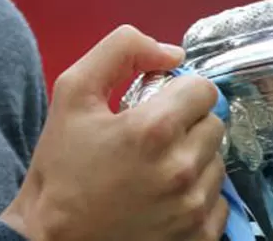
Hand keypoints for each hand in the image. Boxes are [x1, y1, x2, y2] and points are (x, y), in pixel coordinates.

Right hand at [0, 25, 228, 240]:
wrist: (53, 238)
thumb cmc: (61, 166)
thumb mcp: (72, 93)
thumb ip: (120, 51)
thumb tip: (171, 53)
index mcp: (154, 129)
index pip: (203, 89)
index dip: (178, 91)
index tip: (157, 105)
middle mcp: (181, 169)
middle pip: (214, 124)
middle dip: (187, 124)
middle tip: (151, 139)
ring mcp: (193, 207)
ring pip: (217, 162)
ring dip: (193, 159)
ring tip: (155, 169)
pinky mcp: (199, 236)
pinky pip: (219, 201)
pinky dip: (196, 195)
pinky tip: (164, 198)